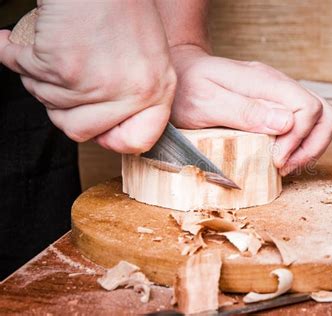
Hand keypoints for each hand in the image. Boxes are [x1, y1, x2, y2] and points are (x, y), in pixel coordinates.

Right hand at [0, 0, 175, 152]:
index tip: (100, 128)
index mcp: (156, 89)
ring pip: (49, 101)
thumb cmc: (119, 5)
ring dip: (40, 75)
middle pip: (80, 130)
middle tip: (63, 80)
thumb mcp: (146, 54)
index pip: (138, 139)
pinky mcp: (63, 67)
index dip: (113, 137)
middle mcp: (132, 92)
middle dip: (62, 107)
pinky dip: (13, 54)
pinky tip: (18, 41)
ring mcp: (97, 84)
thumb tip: (112, 130)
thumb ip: (133, 92)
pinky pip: (25, 72)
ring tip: (52, 46)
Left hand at [169, 45, 331, 174]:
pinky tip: (279, 156)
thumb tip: (286, 123)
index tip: (276, 160)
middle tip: (284, 166)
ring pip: (320, 119)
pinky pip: (304, 123)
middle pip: (325, 114)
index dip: (299, 140)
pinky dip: (300, 144)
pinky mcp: (274, 104)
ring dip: (309, 147)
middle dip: (312, 147)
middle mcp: (278, 85)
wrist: (179, 73)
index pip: (308, 108)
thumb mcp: (206, 102)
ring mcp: (278, 94)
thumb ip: (245, 111)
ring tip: (284, 165)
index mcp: (265, 82)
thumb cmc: (186, 88)